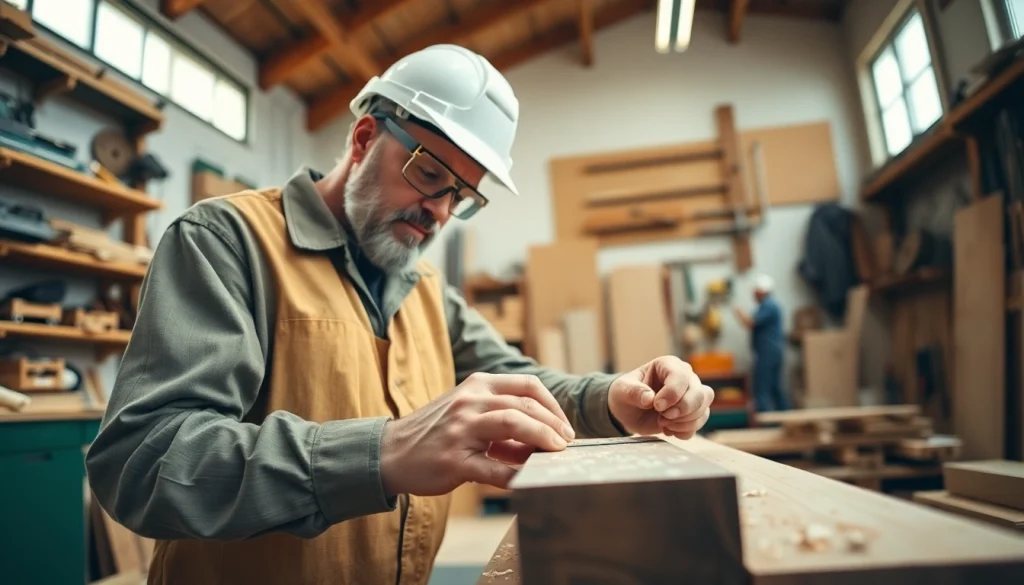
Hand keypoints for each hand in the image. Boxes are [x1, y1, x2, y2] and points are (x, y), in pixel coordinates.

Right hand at [379, 372, 574, 496]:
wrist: (390, 453)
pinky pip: (494, 468)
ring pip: (513, 424)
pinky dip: (516, 475)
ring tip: (555, 454)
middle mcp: (469, 401)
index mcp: (476, 385)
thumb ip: (502, 420)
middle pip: (525, 404)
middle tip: (566, 443)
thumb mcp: (468, 413)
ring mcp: (461, 429)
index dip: (553, 405)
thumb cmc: (436, 434)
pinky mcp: (454, 459)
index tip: (564, 426)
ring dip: (542, 439)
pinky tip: (528, 482)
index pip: (527, 385)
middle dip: (554, 424)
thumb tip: (543, 440)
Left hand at [607, 356, 713, 438]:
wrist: (628, 411)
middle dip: (682, 410)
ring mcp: (691, 394)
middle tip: (662, 417)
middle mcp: (685, 377)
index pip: (681, 376)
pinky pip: (700, 422)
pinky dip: (685, 431)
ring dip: (683, 422)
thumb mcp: (622, 390)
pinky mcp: (693, 412)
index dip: (672, 394)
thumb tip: (649, 398)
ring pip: (703, 409)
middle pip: (699, 394)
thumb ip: (633, 392)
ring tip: (662, 423)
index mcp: (668, 365)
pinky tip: (668, 430)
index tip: (656, 406)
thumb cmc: (626, 394)